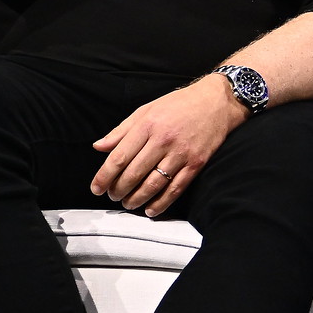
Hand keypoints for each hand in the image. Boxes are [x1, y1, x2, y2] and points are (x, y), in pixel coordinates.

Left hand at [90, 76, 249, 217]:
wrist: (216, 102)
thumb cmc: (178, 104)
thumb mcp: (145, 110)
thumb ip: (121, 131)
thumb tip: (98, 146)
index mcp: (147, 126)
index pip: (119, 157)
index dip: (104, 176)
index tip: (96, 188)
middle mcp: (163, 140)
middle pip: (134, 173)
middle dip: (118, 189)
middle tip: (112, 196)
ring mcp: (181, 153)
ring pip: (154, 184)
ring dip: (137, 198)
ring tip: (128, 203)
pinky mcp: (197, 163)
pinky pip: (176, 188)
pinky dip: (162, 202)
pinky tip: (151, 210)